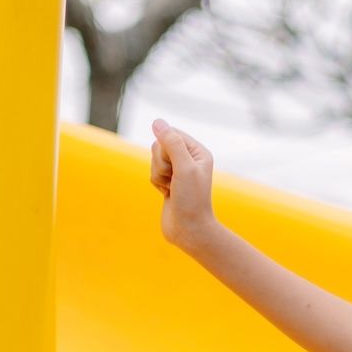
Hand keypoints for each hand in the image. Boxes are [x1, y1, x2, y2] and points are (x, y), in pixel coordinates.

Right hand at [149, 118, 217, 247]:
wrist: (188, 229)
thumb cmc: (191, 200)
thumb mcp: (184, 168)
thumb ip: (171, 143)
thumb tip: (157, 122)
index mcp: (198, 151)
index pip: (171, 134)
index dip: (165, 150)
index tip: (175, 167)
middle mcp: (190, 158)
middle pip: (159, 146)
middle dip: (161, 164)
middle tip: (174, 180)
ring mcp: (179, 170)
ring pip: (154, 160)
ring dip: (158, 175)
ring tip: (171, 188)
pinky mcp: (169, 181)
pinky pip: (153, 172)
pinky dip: (156, 183)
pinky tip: (167, 193)